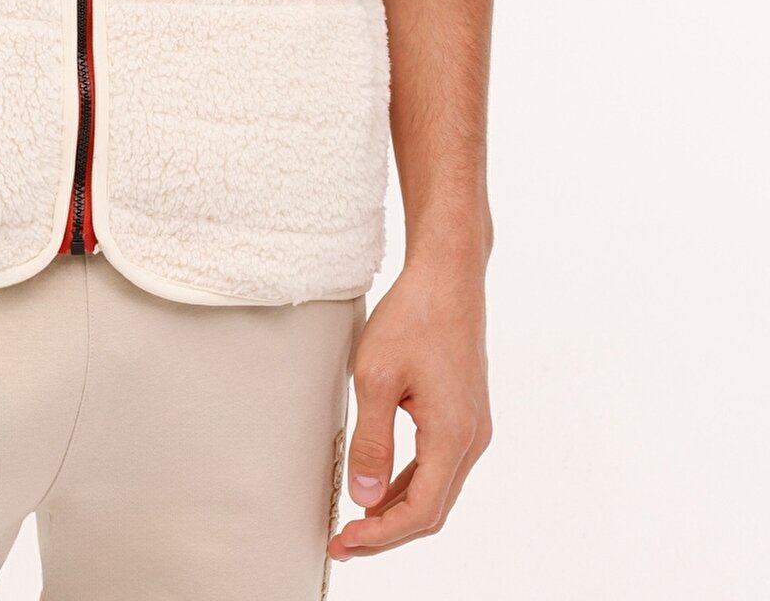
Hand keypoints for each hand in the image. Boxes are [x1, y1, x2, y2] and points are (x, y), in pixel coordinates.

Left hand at [327, 251, 491, 558]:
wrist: (448, 276)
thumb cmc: (414, 317)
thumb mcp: (377, 377)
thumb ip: (372, 442)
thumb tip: (365, 499)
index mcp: (453, 435)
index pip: (421, 512)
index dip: (381, 535)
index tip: (344, 541)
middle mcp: (472, 438)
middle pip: (432, 509)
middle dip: (387, 532)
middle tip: (344, 542)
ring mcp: (472, 427)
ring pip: (437, 489)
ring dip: (398, 510)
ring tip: (357, 521)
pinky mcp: (465, 414)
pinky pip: (439, 465)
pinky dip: (410, 483)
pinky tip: (381, 486)